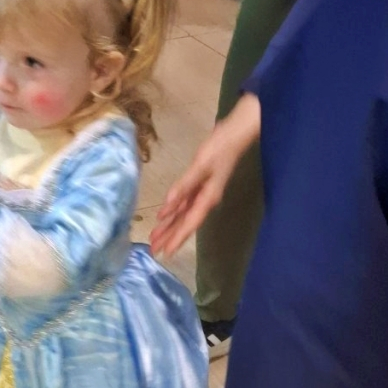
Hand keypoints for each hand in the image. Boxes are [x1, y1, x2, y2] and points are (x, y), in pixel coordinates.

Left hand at [150, 93, 261, 257]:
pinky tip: (164, 216)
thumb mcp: (200, 166)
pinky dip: (173, 210)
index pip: (189, 223)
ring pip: (183, 214)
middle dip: (170, 237)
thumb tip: (168, 206)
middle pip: (185, 222)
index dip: (177, 238)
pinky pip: (184, 203)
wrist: (234, 134)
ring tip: (154, 238)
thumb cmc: (219, 148)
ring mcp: (203, 192)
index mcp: (207, 198)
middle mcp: (205, 199)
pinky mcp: (200, 184)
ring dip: (169, 226)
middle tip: (153, 251)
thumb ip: (184, 186)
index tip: (166, 253)